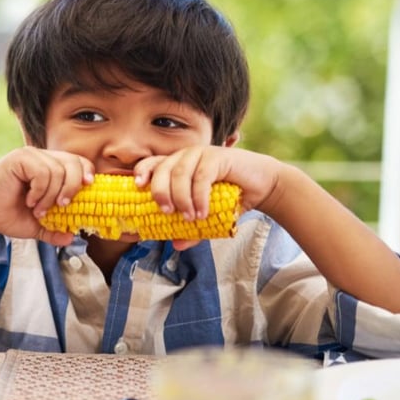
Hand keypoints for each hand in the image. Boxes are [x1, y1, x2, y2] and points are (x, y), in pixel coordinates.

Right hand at [0, 147, 94, 244]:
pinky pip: (42, 172)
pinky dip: (40, 191)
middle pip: (73, 162)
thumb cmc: (8, 217)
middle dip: (72, 187)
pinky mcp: (18, 158)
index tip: (88, 188)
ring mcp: (29, 155)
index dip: (86, 172)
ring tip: (38, 209)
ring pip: (57, 171)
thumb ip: (54, 230)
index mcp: (48, 166)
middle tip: (62, 206)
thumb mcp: (37, 226)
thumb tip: (71, 237)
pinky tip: (29, 201)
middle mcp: (40, 157)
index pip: (77, 161)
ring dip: (50, 196)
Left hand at [132, 146, 287, 245]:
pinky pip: (202, 176)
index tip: (137, 187)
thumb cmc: (231, 198)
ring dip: (182, 198)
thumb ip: (191, 230)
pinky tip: (203, 212)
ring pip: (180, 173)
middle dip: (160, 192)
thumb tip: (175, 245)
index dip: (142, 172)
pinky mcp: (218, 157)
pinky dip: (199, 197)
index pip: (152, 163)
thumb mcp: (208, 216)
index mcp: (177, 165)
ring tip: (190, 217)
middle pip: (162, 168)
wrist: (262, 186)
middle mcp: (186, 156)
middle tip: (167, 213)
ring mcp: (201, 154)